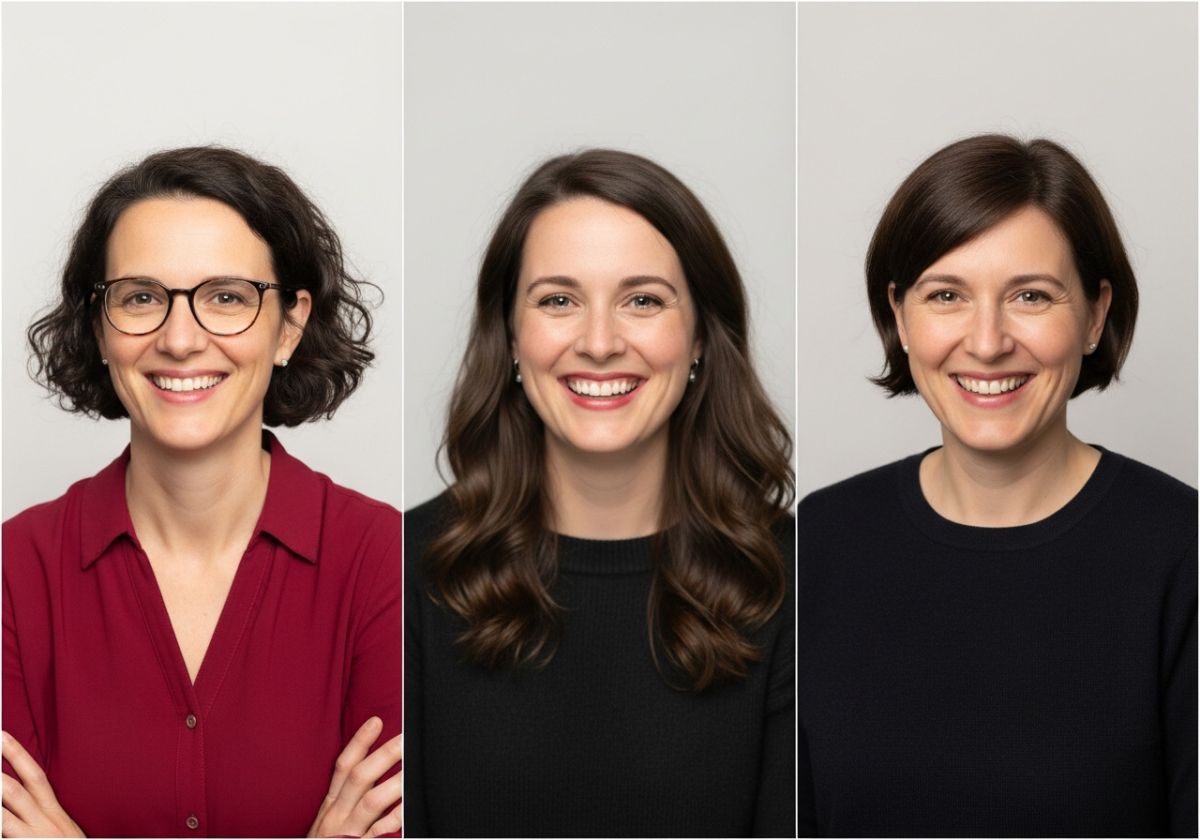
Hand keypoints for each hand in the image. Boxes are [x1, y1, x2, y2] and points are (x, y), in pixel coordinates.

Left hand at [1, 731, 83, 837]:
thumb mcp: (62, 831)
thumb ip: (44, 815)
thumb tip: (22, 801)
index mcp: (54, 812)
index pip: (35, 776)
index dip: (17, 755)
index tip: (1, 735)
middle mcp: (45, 822)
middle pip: (16, 789)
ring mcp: (34, 838)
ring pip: (3, 815)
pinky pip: (5, 835)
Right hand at [308, 717, 401, 837]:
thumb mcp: (330, 820)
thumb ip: (348, 797)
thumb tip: (374, 768)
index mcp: (330, 806)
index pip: (343, 767)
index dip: (359, 743)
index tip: (377, 721)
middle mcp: (337, 817)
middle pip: (359, 779)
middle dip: (383, 756)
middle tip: (406, 738)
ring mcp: (348, 834)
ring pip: (371, 803)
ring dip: (394, 783)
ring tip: (414, 768)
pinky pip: (380, 833)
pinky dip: (394, 821)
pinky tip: (410, 808)